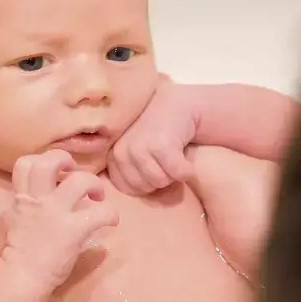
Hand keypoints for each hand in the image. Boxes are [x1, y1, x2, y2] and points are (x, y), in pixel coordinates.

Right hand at [1, 149, 118, 290]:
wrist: (22, 277)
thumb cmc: (17, 253)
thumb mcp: (11, 221)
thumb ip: (20, 206)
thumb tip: (27, 201)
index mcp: (22, 197)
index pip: (24, 163)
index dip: (43, 160)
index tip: (56, 171)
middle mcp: (37, 200)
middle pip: (48, 162)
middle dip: (66, 160)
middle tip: (75, 173)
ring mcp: (55, 213)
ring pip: (79, 180)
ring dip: (94, 184)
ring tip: (97, 195)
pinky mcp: (73, 230)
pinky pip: (101, 211)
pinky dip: (111, 213)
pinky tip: (111, 220)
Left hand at [108, 76, 196, 195]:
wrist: (176, 104)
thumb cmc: (156, 131)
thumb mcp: (133, 148)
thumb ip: (128, 169)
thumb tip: (136, 197)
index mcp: (113, 155)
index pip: (129, 189)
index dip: (147, 183)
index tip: (154, 166)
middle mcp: (122, 152)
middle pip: (146, 188)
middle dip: (161, 179)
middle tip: (166, 159)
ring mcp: (141, 148)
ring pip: (161, 182)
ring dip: (174, 174)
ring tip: (174, 156)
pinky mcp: (162, 147)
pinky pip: (178, 174)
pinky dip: (187, 170)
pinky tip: (186, 158)